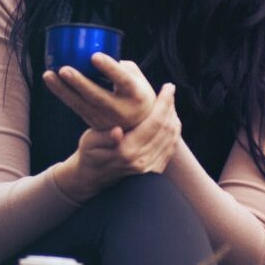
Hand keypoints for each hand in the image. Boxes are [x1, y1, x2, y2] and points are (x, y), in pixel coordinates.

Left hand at [43, 54, 154, 130]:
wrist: (140, 125)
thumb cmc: (137, 92)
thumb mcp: (137, 78)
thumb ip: (119, 65)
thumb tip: (94, 52)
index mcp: (136, 95)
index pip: (122, 80)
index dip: (109, 68)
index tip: (94, 56)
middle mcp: (121, 110)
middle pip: (97, 96)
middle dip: (79, 83)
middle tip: (63, 69)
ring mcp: (106, 120)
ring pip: (81, 105)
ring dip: (62, 90)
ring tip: (48, 75)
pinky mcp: (93, 123)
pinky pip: (75, 107)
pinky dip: (62, 94)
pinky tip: (52, 81)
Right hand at [55, 83, 181, 200]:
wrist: (93, 177)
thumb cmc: (90, 153)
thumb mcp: (90, 142)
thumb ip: (104, 137)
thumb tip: (116, 132)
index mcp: (127, 151)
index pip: (154, 123)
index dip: (164, 103)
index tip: (168, 87)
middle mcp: (142, 161)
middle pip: (166, 129)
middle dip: (170, 106)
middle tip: (170, 89)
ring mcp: (150, 168)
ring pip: (171, 138)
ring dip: (173, 117)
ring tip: (170, 101)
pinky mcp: (154, 171)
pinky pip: (171, 147)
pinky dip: (174, 131)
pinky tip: (171, 119)